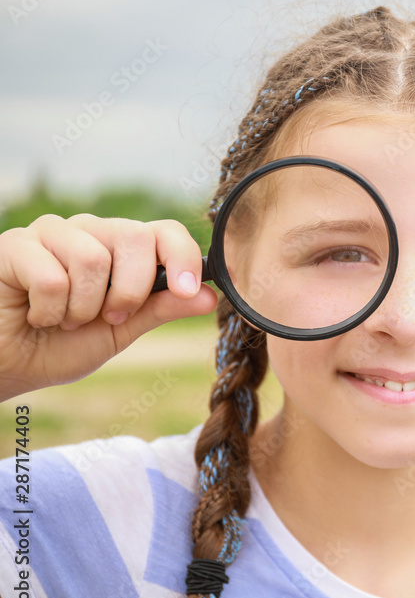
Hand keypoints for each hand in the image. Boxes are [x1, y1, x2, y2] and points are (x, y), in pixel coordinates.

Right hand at [0, 214, 217, 400]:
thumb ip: (160, 309)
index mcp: (123, 250)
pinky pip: (52, 275)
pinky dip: (49, 310)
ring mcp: (53, 233)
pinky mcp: (16, 244)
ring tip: (65, 320)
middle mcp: (92, 233)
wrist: (5, 365)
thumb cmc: (59, 346)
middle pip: (136, 237)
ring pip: (93, 257)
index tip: (189, 290)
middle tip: (108, 318)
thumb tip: (211, 296)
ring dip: (82, 307)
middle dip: (130, 291)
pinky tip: (34, 314)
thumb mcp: (121, 332)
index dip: (183, 257)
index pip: (164, 232)